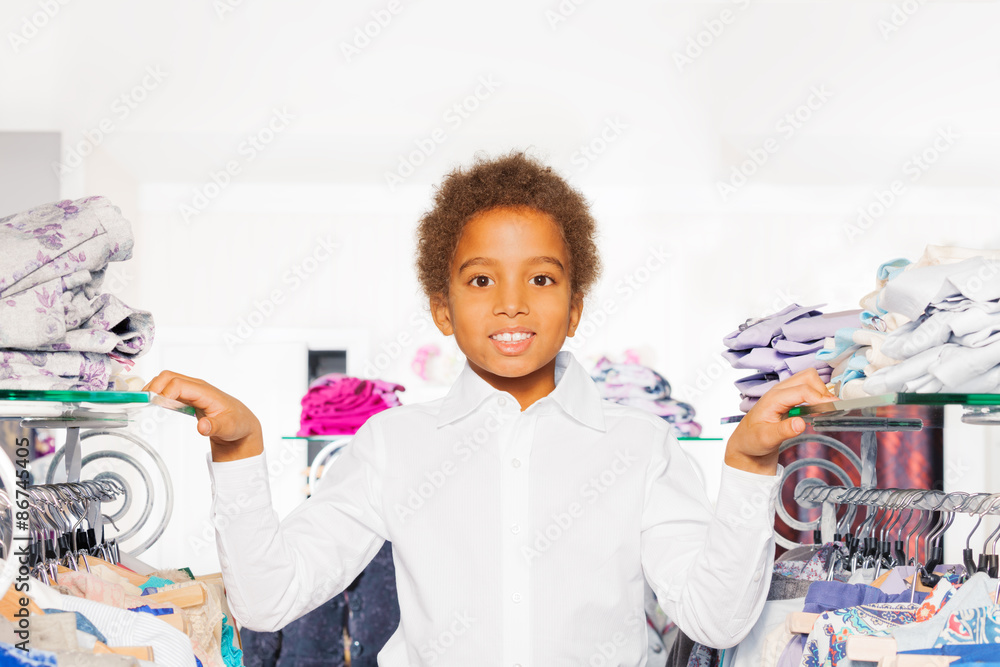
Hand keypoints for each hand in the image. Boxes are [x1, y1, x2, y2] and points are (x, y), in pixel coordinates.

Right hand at [143, 371, 263, 461]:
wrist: (241, 425)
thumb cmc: (237, 424)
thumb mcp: (229, 428)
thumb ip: (216, 427)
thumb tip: (203, 427)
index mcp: (205, 392)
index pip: (178, 384)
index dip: (164, 392)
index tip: (155, 404)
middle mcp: (197, 388)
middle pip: (168, 377)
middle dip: (153, 386)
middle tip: (143, 403)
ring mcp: (191, 391)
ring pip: (166, 381)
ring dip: (153, 389)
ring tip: (143, 404)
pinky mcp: (188, 397)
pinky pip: (168, 389)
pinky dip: (157, 394)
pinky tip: (153, 404)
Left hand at [725, 368, 835, 474]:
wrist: (746, 443)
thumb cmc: (752, 440)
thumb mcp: (766, 439)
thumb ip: (783, 431)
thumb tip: (800, 424)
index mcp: (773, 398)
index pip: (802, 390)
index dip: (820, 397)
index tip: (834, 408)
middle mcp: (779, 391)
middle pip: (808, 377)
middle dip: (822, 390)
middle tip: (829, 409)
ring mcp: (784, 393)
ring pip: (809, 379)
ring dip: (821, 390)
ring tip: (825, 409)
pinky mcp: (789, 398)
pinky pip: (807, 387)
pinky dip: (817, 394)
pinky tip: (818, 409)